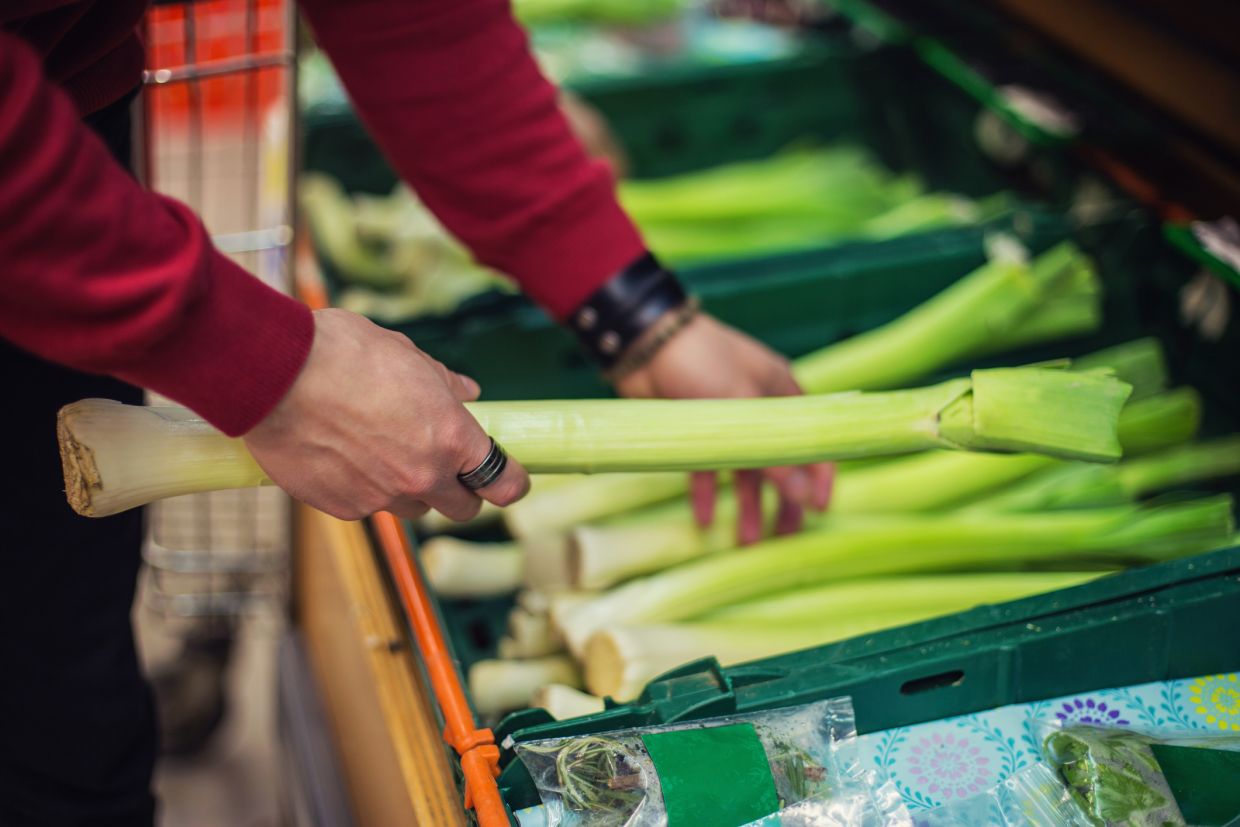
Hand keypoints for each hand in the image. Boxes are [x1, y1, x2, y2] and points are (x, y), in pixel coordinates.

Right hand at [244, 309, 529, 520]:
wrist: (274, 374)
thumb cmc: (343, 353)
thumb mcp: (407, 355)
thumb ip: (444, 383)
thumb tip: (468, 391)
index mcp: (451, 438)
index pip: (504, 483)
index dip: (511, 483)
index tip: (510, 479)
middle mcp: (422, 476)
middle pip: (463, 509)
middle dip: (461, 491)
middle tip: (447, 467)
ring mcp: (381, 497)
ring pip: (412, 509)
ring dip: (409, 490)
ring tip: (382, 452)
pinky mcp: (341, 508)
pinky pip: (365, 506)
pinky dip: (362, 488)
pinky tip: (342, 455)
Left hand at [614, 313, 832, 543]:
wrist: (642, 342)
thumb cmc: (702, 360)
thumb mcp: (743, 407)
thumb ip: (773, 457)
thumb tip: (805, 498)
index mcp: (782, 392)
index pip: (813, 439)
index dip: (818, 475)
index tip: (818, 510)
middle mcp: (758, 409)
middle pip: (778, 462)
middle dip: (781, 501)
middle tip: (784, 538)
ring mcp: (725, 421)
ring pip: (742, 470)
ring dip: (745, 506)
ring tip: (746, 542)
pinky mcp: (693, 430)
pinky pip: (705, 468)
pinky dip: (706, 493)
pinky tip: (703, 521)